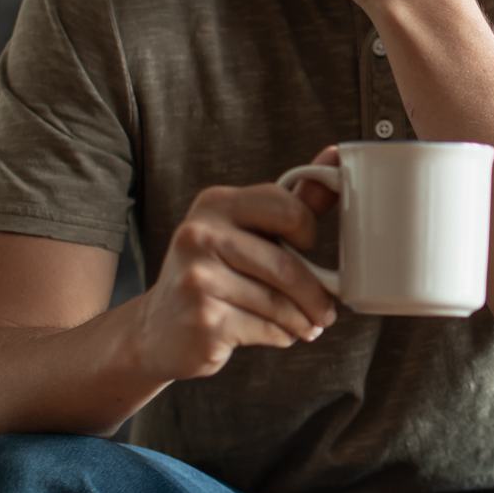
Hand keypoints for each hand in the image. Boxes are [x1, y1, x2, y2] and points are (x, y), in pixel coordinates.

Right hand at [134, 147, 339, 381]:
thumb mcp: (246, 231)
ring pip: (279, 303)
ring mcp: (199, 278)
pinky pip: (266, 328)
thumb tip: (335, 156)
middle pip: (286, 265)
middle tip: (324, 309)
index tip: (309, 249)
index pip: (288, 209)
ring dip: (302, 320)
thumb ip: (292, 203)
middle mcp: (200, 235)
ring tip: (305, 325)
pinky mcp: (204, 319)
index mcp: (215, 203)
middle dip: (315, 293)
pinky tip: (278, 334)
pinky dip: (282, 336)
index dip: (309, 232)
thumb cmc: (214, 274)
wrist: (159, 331)